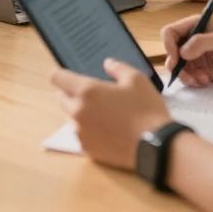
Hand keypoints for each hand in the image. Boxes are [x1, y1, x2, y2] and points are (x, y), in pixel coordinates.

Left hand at [52, 59, 170, 169]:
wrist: (156, 147)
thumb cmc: (146, 110)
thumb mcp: (137, 80)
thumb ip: (118, 68)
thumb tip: (107, 64)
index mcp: (86, 91)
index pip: (56, 77)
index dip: (61, 74)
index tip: (69, 75)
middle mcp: (78, 111)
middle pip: (61, 98)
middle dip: (72, 94)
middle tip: (93, 95)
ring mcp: (81, 132)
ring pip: (71, 117)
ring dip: (80, 113)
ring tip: (104, 114)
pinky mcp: (88, 149)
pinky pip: (81, 135)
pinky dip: (89, 131)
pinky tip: (107, 130)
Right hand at [161, 16, 212, 87]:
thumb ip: (202, 42)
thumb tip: (182, 52)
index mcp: (197, 25)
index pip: (170, 32)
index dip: (168, 45)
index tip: (176, 58)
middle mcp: (195, 40)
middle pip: (172, 52)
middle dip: (176, 64)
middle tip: (184, 74)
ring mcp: (199, 56)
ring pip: (179, 66)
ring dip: (185, 75)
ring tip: (200, 79)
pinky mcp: (205, 70)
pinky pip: (189, 76)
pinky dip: (193, 81)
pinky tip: (206, 81)